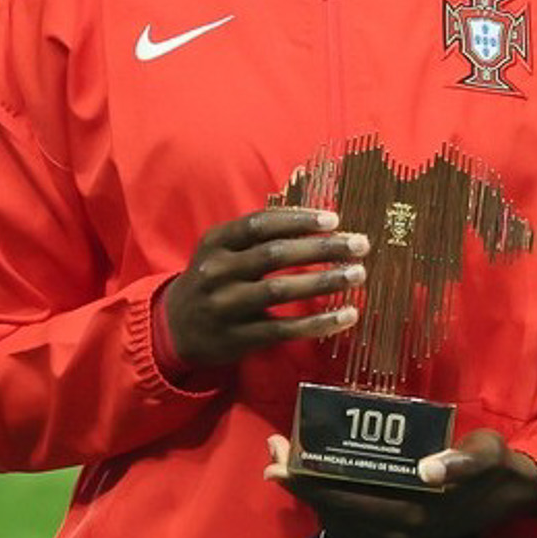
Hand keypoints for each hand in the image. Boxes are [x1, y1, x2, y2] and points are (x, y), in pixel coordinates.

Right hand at [161, 207, 369, 370]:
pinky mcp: (238, 338)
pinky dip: (319, 323)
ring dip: (324, 281)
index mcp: (216, 242)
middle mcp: (217, 271)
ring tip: (358, 274)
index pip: (260, 224)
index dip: (298, 220)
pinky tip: (346, 316)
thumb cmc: (215, 278)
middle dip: (322, 248)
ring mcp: (225, 306)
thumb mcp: (224, 248)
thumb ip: (262, 229)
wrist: (176, 327)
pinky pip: (284, 329)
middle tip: (359, 245)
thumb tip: (313, 199)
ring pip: (280, 290)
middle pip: (275, 254)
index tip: (334, 220)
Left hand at [264, 429, 536, 537]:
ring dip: (310, 495)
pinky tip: (316, 481)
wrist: (512, 494)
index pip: (348, 501)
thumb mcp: (486, 454)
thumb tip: (427, 468)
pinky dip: (328, 505)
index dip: (310, 483)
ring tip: (286, 462)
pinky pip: (350, 526)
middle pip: (334, 513)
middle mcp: (399, 534)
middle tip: (274, 452)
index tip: (281, 462)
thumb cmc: (494, 465)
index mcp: (414, 514)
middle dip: (300, 485)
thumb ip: (462, 460)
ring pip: (338, 521)